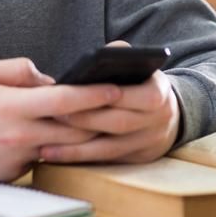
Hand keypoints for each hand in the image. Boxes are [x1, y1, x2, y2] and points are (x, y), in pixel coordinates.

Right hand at [0, 58, 121, 181]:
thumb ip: (18, 69)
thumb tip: (48, 78)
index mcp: (13, 106)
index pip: (66, 100)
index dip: (94, 94)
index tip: (115, 87)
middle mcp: (20, 135)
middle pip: (75, 129)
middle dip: (100, 119)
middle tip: (119, 107)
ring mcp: (18, 157)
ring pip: (64, 147)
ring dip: (83, 137)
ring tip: (99, 122)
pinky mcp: (14, 172)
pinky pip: (44, 158)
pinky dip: (56, 147)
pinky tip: (65, 137)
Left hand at [44, 41, 180, 164]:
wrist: (168, 114)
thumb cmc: (141, 82)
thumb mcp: (137, 65)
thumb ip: (120, 55)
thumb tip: (99, 55)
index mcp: (158, 92)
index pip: (128, 95)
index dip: (100, 97)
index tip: (72, 95)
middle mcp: (157, 121)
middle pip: (117, 123)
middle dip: (84, 121)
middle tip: (54, 116)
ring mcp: (148, 143)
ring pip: (110, 148)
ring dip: (77, 148)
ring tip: (46, 145)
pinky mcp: (137, 159)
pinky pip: (106, 161)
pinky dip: (80, 158)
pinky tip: (55, 155)